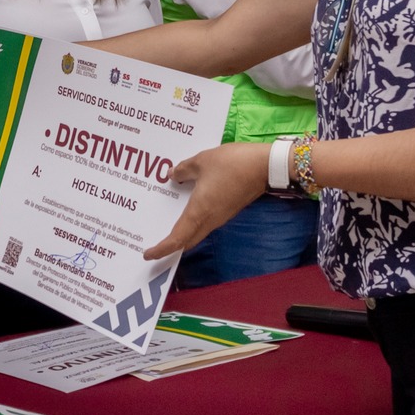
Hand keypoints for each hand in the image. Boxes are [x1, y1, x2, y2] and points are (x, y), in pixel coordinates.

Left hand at [142, 143, 269, 260]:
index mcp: (199, 212)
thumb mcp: (202, 161)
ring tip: (164, 224)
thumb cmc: (232, 164)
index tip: (148, 253)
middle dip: (170, 246)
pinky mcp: (227, 209)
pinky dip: (191, 221)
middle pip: (187, 240)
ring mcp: (220, 216)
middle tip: (154, 244)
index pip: (178, 239)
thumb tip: (172, 175)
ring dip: (181, 233)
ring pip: (196, 232)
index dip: (162, 249)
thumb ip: (183, 170)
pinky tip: (185, 206)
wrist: (266, 166)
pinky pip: (205, 221)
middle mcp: (209, 220)